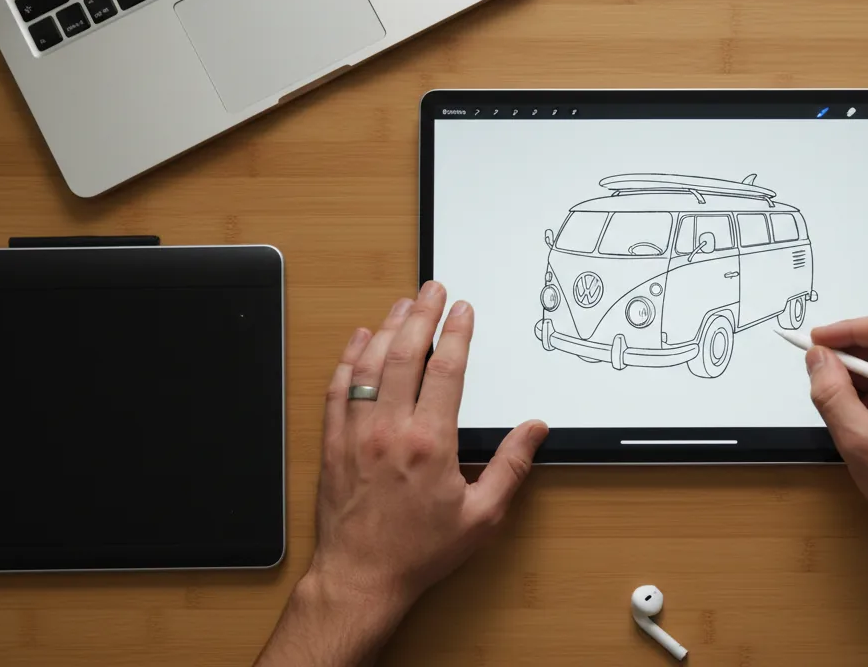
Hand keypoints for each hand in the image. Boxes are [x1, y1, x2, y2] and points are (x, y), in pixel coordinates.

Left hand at [308, 283, 548, 618]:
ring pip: (369, 365)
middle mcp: (388, 430)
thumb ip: (511, 467)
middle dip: (421, 315)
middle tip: (432, 289)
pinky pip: (338, 389)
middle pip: (405, 355)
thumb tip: (533, 431)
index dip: (456, 333)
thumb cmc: (418, 552)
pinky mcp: (334, 445)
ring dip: (387, 328)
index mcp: (428, 443)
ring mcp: (356, 434)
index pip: (446, 370)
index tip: (463, 311)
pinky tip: (358, 341)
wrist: (360, 578)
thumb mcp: (482, 516)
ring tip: (402, 305)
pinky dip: (348, 359)